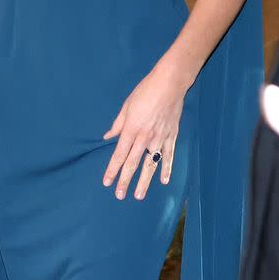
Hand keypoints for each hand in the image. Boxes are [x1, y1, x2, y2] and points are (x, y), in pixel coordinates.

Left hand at [102, 57, 187, 200]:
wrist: (170, 83)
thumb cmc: (145, 91)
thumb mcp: (127, 106)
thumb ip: (118, 125)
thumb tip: (108, 137)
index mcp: (131, 129)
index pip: (119, 154)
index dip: (112, 169)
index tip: (107, 182)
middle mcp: (145, 137)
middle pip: (133, 163)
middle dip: (125, 181)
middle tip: (119, 195)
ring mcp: (160, 138)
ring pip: (151, 164)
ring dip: (144, 181)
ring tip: (139, 196)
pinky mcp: (172, 136)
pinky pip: (169, 156)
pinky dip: (167, 169)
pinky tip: (164, 181)